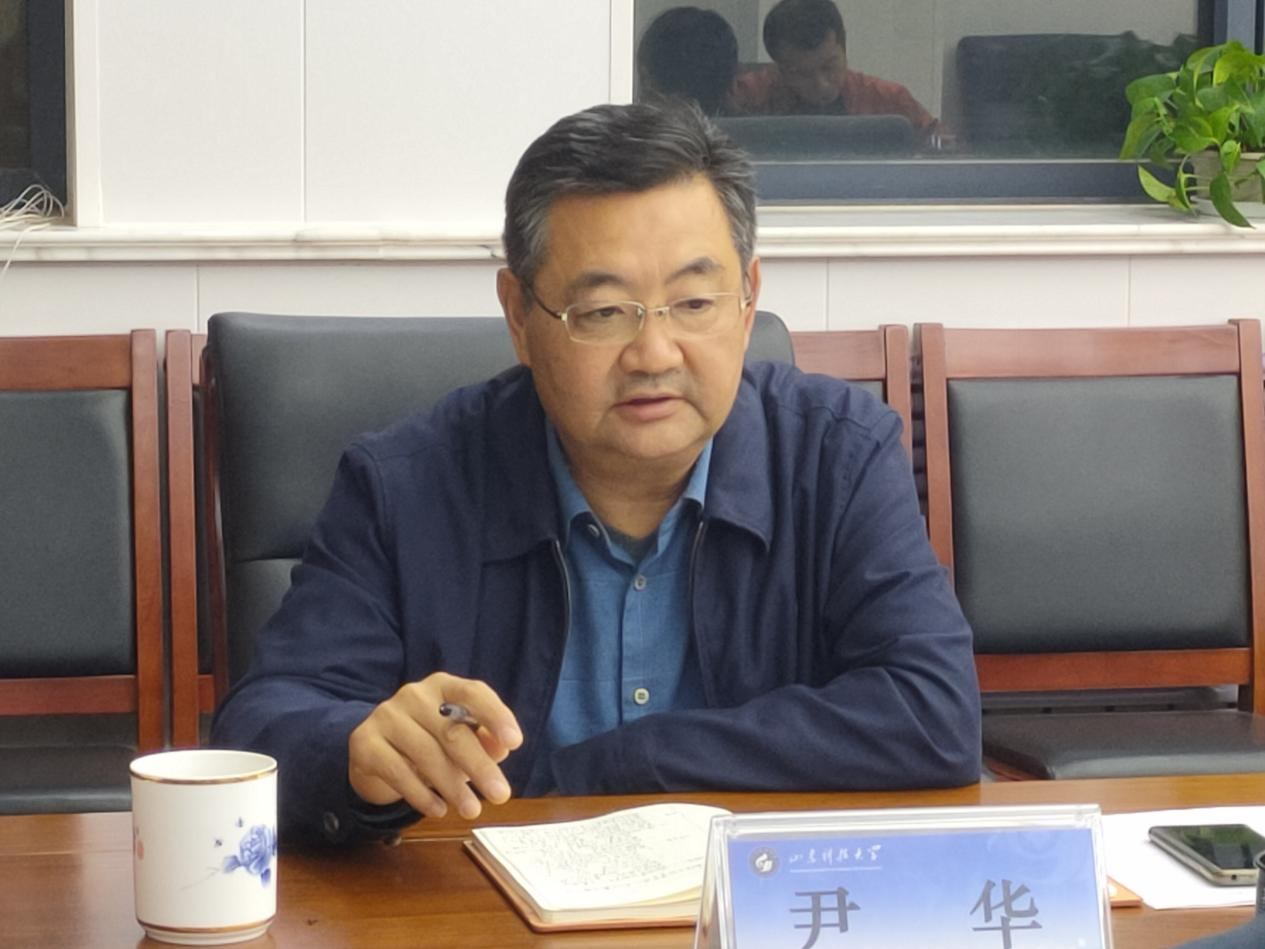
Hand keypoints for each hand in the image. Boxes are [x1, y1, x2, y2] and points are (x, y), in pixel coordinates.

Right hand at [348, 672, 522, 819]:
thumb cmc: (428, 742)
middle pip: (451, 730)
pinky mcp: (364, 742)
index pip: (473, 693)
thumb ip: (483, 741)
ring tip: (471, 810)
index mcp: (443, 685)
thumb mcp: (458, 739)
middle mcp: (414, 694)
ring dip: (453, 786)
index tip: (515, 742)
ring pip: (426, 753)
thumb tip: (502, 749)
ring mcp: (386, 716)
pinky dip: (421, 794)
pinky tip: (438, 810)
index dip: (496, 716)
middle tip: (501, 795)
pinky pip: (397, 771)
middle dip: (479, 765)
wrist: (373, 751)